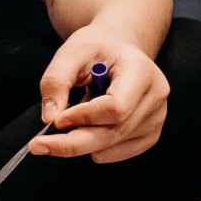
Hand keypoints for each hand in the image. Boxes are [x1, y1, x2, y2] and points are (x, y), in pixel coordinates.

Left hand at [30, 22, 169, 162]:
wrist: (120, 48)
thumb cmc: (97, 48)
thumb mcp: (69, 53)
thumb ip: (55, 82)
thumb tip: (50, 118)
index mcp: (140, 71)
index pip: (116, 107)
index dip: (84, 118)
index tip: (56, 119)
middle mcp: (156, 96)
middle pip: (116, 132)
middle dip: (75, 143)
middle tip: (42, 145)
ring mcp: (158, 116)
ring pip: (116, 145)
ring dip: (85, 143)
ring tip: (73, 122)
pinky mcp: (152, 132)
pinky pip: (123, 152)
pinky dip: (99, 149)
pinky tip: (88, 133)